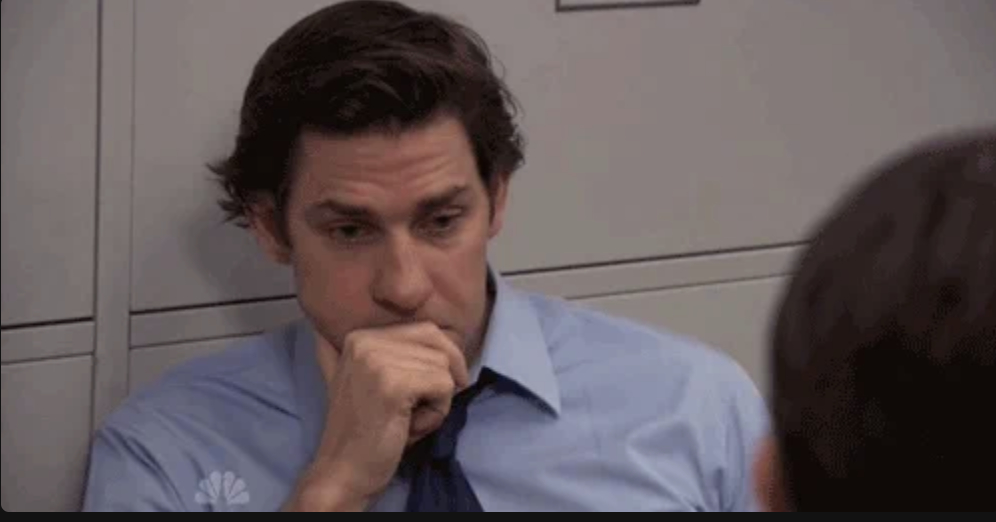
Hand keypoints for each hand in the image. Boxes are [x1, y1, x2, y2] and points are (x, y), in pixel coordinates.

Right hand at [284, 322, 468, 511]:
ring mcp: (377, 360)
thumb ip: (397, 355)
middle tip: (428, 406)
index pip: (427, 329)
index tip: (432, 389)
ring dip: (438, 400)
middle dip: (445, 377)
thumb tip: (446, 336)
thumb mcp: (376, 381)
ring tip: (409, 420)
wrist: (344, 472)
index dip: (443, 360)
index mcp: (360, 336)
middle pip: (439, 343)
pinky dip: (438, 412)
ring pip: (444, 367)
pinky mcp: (393, 384)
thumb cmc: (368, 432)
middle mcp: (365, 341)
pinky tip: (411, 427)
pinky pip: (444, 386)